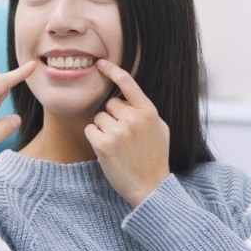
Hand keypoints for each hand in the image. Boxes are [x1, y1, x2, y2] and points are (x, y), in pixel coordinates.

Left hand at [84, 59, 169, 206]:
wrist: (150, 187)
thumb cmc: (155, 158)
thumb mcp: (160, 129)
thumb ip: (145, 111)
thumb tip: (129, 97)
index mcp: (149, 112)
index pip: (128, 83)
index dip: (112, 70)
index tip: (100, 63)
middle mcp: (134, 118)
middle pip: (109, 104)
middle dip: (111, 117)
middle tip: (123, 137)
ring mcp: (118, 131)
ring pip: (98, 118)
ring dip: (103, 129)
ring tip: (117, 146)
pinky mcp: (103, 144)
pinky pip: (90, 130)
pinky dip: (95, 139)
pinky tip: (107, 151)